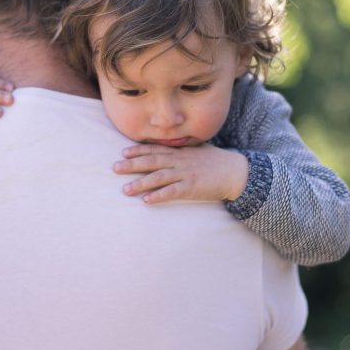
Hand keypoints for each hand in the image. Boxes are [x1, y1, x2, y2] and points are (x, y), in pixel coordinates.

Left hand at [113, 144, 248, 203]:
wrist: (236, 172)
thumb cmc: (216, 161)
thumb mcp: (198, 150)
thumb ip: (182, 150)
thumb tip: (168, 149)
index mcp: (180, 152)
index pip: (155, 149)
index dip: (138, 150)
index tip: (123, 152)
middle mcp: (180, 161)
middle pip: (152, 161)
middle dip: (132, 165)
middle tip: (114, 168)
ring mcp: (185, 174)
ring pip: (159, 177)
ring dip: (140, 183)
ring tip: (125, 189)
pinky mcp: (192, 188)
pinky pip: (172, 192)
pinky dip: (159, 195)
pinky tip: (147, 200)